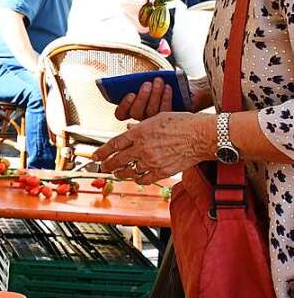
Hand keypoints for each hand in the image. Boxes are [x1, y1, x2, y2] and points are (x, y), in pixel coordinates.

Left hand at [93, 112, 214, 183]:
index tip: (96, 156)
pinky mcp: (162, 171)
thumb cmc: (183, 123)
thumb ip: (140, 127)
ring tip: (118, 173)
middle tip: (103, 167)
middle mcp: (142, 148)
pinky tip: (136, 178)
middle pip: (118, 160)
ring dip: (122, 173)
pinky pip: (144, 179)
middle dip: (108, 165)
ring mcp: (152, 161)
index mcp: (139, 133)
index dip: (102, 151)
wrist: (202, 135)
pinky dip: (138, 179)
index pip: (114, 144)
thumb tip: (129, 130)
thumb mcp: (157, 118)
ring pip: (129, 171)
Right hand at [114, 77, 172, 120]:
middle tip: (147, 84)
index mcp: (128, 111)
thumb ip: (134, 86)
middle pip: (137, 113)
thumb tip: (137, 80)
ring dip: (155, 94)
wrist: (166, 92)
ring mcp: (152, 120)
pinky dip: (166, 98)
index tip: (131, 94)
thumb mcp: (138, 85)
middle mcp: (139, 118)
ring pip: (151, 111)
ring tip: (158, 81)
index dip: (125, 105)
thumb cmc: (149, 87)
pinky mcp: (165, 117)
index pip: (120, 114)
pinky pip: (165, 110)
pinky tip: (167, 87)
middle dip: (142, 97)